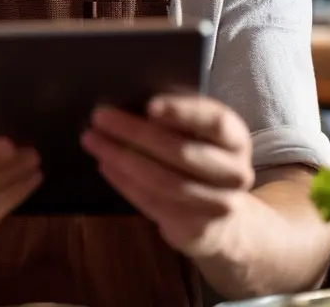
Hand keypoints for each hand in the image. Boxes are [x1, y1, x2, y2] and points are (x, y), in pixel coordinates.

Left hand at [80, 95, 253, 258]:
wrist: (220, 220)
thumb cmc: (199, 163)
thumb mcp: (198, 139)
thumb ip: (175, 123)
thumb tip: (127, 103)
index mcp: (235, 139)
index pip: (215, 121)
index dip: (183, 112)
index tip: (149, 105)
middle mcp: (235, 172)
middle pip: (181, 151)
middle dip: (135, 133)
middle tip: (100, 117)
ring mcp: (219, 203)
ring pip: (164, 180)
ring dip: (122, 158)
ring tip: (93, 141)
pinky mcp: (196, 226)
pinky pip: (154, 202)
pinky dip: (125, 182)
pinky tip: (105, 165)